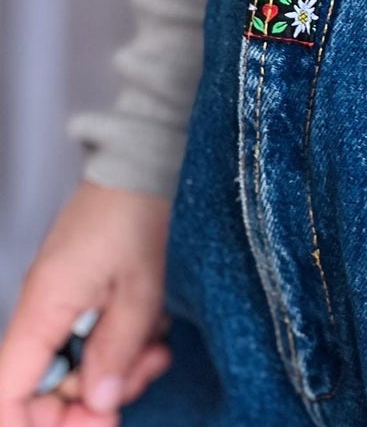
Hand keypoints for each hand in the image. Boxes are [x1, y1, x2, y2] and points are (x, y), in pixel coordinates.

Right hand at [0, 183, 171, 425]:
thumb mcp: (140, 289)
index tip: (95, 419)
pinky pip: (92, 337)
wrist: (143, 160)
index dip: (41, 424)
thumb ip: (117, 350)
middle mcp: (40, 312)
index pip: (8, 395)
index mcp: (41, 311)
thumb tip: (99, 402)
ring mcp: (59, 304)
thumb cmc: (137, 212)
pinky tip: (154, 326)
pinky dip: (123, 341)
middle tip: (145, 373)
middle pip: (48, 389)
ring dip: (120, 366)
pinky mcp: (80, 294)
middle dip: (97, 395)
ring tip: (158, 345)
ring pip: (76, 365)